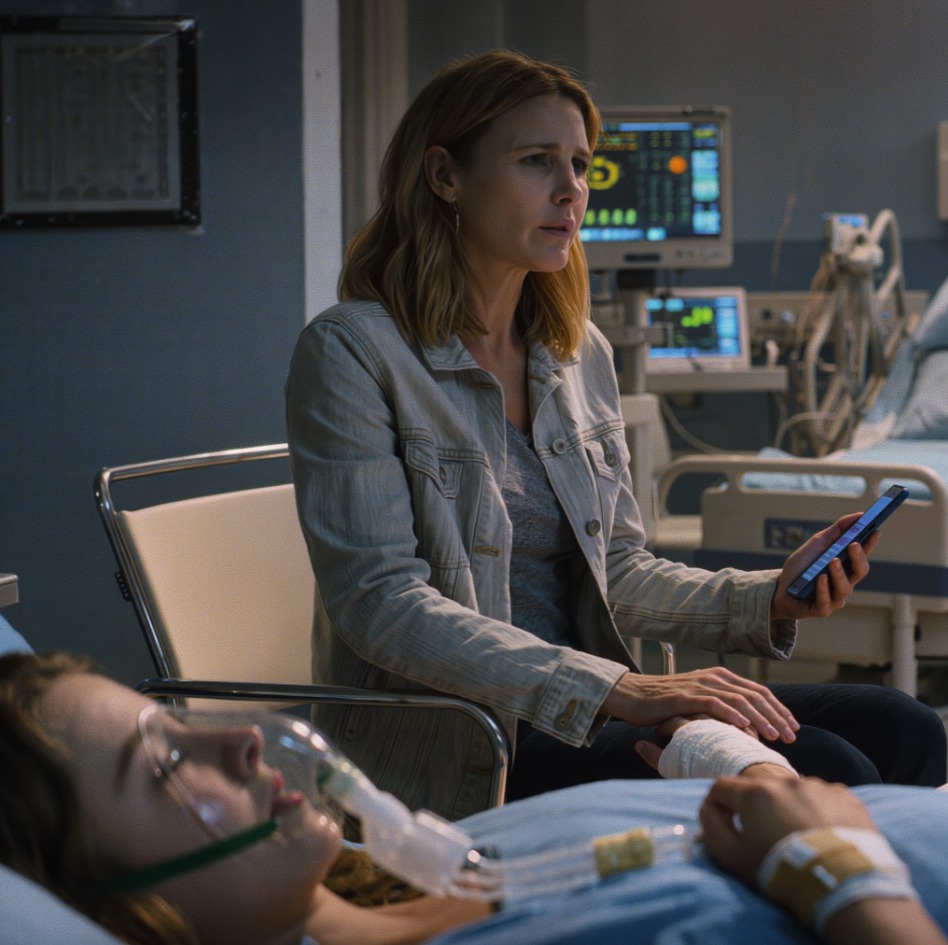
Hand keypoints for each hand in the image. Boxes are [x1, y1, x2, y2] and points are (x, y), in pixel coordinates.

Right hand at [601, 667, 798, 742]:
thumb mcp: (699, 702)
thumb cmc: (665, 704)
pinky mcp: (683, 697)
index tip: (793, 728)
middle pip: (753, 695)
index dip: (779, 709)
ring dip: (759, 718)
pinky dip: (730, 714)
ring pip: (738, 699)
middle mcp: (713, 677)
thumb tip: (749, 726)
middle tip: (791, 737)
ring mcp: (698, 686)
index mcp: (719, 677)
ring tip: (774, 735)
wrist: (631, 695)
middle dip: (776, 716)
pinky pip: (712, 704)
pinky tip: (744, 726)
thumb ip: (721, 707)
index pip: (758, 692)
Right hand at [698, 776, 876, 885]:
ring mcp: (819, 787)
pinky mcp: (846, 797)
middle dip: (758, 811)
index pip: (721, 787)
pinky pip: (824, 799)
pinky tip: (824, 836)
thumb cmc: (781, 869)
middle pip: (760, 791)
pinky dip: (820, 813)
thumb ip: (711, 827)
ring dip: (790, 810)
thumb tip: (708, 809)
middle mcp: (785, 781)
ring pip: (793, 794)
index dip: (718, 806)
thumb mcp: (733, 856)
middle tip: (768, 840)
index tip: (726, 825)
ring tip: (802, 840)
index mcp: (755, 792)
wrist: (842, 884)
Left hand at [771, 512, 879, 620]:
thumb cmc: (801, 567)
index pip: (862, 554)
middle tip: (853, 544)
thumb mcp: (817, 545)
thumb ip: (837, 531)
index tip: (875, 529)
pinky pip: (826, 600)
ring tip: (832, 561)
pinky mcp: (822, 609)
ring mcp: (835, 598)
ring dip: (839, 573)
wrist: (778, 589)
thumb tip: (858, 515)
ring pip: (845, 588)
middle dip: (858, 557)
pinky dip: (823, 588)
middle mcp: (844, 583)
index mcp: (845, 567)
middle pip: (859, 571)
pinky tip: (821, 578)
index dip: (869, 543)